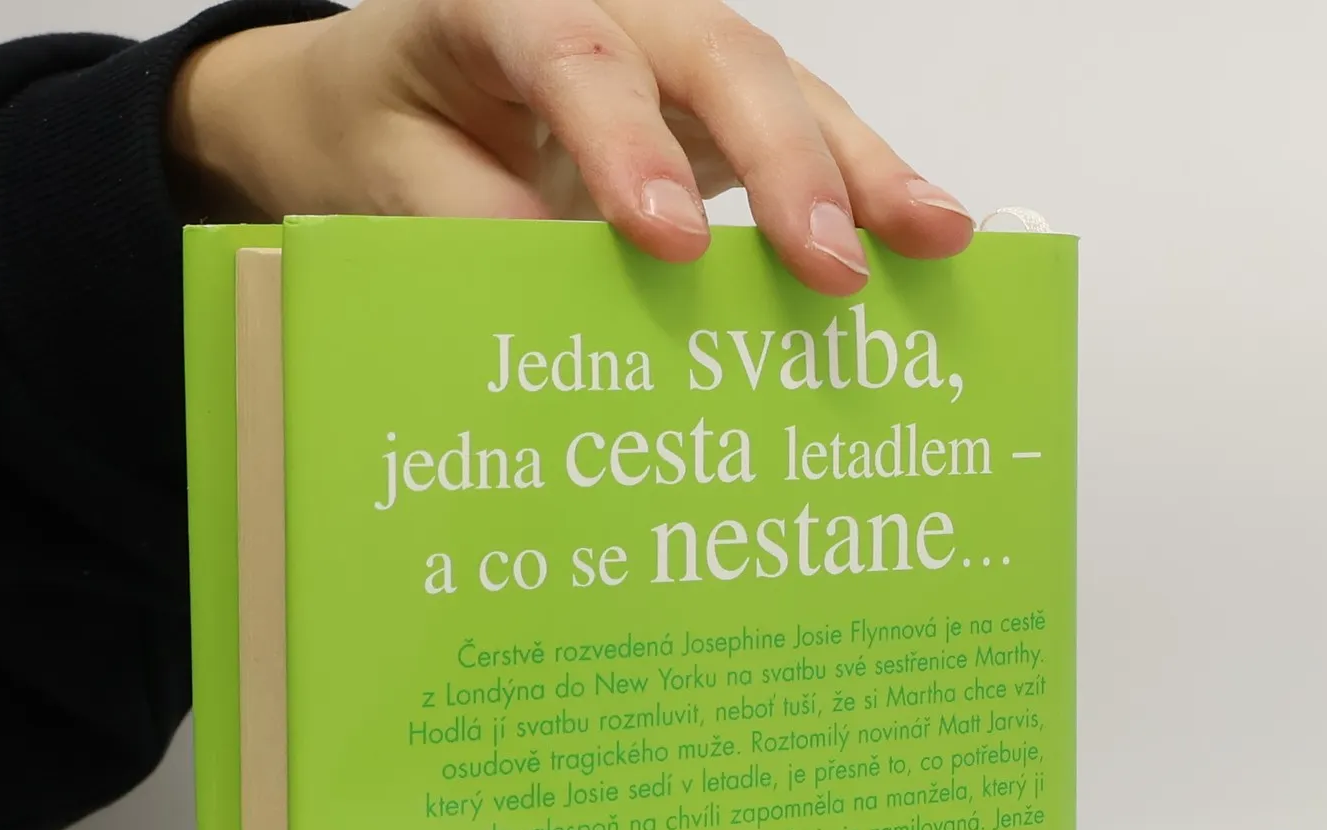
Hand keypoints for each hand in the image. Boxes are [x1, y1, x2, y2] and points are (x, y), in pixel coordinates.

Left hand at [167, 0, 971, 294]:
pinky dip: (862, 187)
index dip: (629, 146)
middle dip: (784, 166)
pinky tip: (925, 238)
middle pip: (718, 59)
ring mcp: (679, 48)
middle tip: (829, 266)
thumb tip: (566, 302)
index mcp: (504, 5)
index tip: (668, 241)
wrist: (391, 94)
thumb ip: (469, 229)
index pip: (578, 55)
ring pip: (784, 88)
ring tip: (936, 238)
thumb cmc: (391, 130)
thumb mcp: (390, 185)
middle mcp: (614, 3)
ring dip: (863, 171)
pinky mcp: (719, 102)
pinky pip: (801, 131)